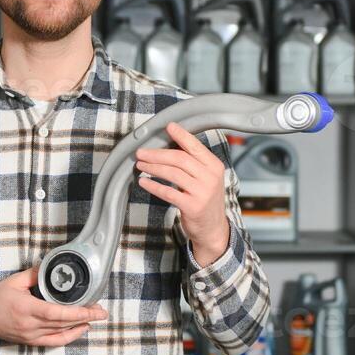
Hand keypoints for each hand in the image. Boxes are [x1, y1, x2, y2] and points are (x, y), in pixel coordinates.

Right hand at [0, 267, 107, 346]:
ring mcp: (31, 336)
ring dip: (80, 326)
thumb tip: (50, 266)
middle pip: (64, 323)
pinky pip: (54, 342)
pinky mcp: (30, 342)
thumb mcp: (13, 281)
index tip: (94, 309)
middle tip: (101, 311)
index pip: (58, 313)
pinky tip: (80, 330)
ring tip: (94, 318)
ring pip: (61, 333)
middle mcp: (30, 325)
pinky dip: (69, 337)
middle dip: (85, 317)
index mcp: (27, 308)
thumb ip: (34, 274)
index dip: (78, 312)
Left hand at [135, 122, 230, 265]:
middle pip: (180, 159)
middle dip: (157, 154)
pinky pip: (168, 192)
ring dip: (153, 167)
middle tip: (141, 152)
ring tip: (140, 164)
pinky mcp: (192, 206)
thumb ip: (194, 162)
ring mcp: (202, 193)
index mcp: (214, 166)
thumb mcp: (207, 177)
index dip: (181, 135)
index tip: (168, 127)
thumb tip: (170, 144)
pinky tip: (143, 181)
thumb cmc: (206, 199)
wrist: (213, 228)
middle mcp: (210, 177)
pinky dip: (153, 186)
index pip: (195, 147)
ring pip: (173, 174)